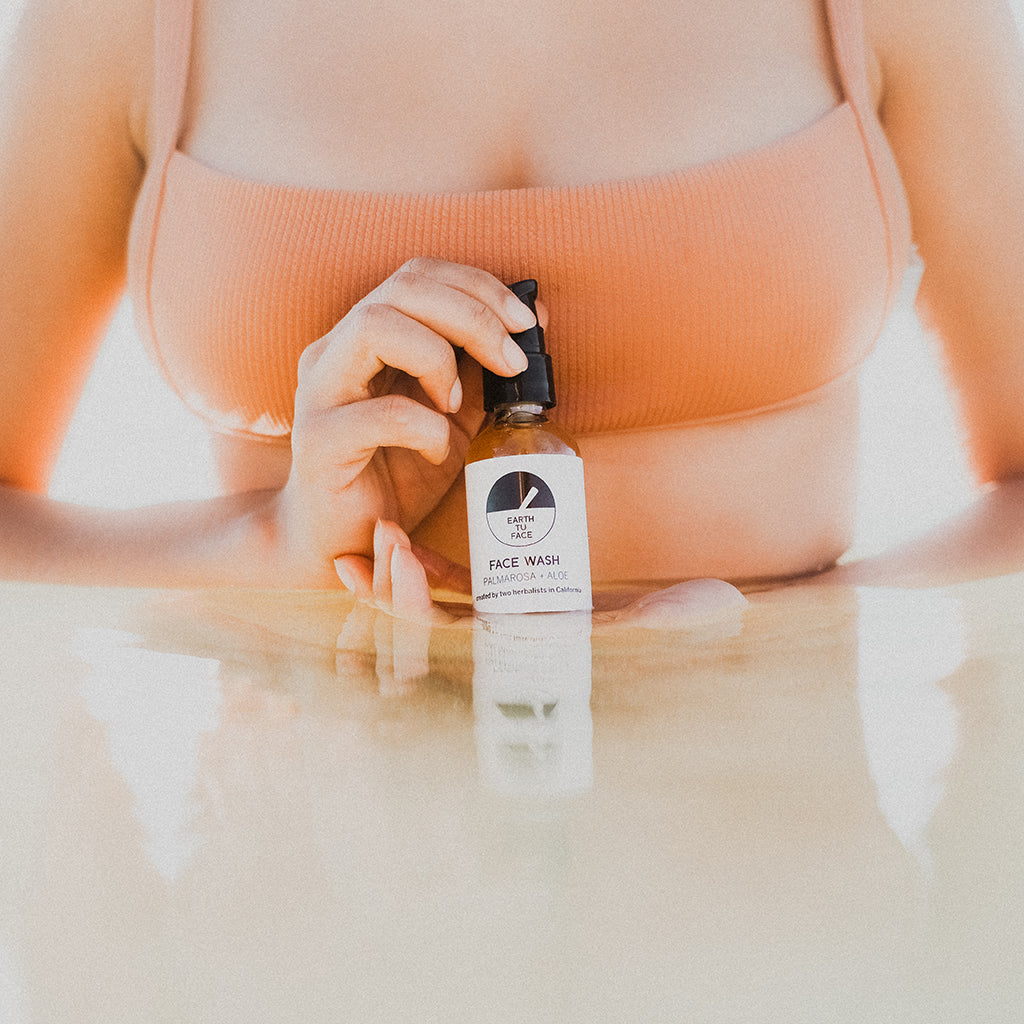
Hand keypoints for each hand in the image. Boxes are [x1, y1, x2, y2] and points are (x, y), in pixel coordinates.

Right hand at [264, 258, 534, 585]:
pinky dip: (425, 428)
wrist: (345, 543)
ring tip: (458, 403)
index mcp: (363, 337)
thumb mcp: (453, 416)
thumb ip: (481, 372)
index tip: (527, 322)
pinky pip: (380, 413)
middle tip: (512, 360)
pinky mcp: (318, 441)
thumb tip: (532, 323)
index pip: (416, 276)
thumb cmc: (396, 476)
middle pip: (400, 289)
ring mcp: (319, 393)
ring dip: (438, 358)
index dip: (477, 286)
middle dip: (472, 314)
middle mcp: (333, 352)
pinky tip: (437, 452)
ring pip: (376, 326)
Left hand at [335, 520, 748, 630]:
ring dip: (392, 576)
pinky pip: (445, 595)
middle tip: (382, 537)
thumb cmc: (672, 627)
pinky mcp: (499, 604)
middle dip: (390, 587)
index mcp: (525, 659)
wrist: (674, 618)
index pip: (447, 643)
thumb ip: (677, 621)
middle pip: (420, 627)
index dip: (411, 608)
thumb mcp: (670, 623)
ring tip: (378, 533)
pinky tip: (397, 542)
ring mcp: (496, 628)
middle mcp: (503, 652)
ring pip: (424, 610)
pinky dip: (417, 572)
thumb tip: (702, 611)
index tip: (400, 557)